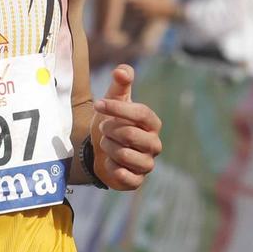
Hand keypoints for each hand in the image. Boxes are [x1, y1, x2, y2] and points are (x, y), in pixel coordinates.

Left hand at [91, 64, 162, 190]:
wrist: (99, 153)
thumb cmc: (111, 124)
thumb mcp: (114, 101)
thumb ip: (120, 84)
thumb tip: (122, 70)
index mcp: (152, 123)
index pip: (140, 113)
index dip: (118, 108)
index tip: (98, 104)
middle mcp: (154, 144)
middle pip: (129, 134)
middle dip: (109, 130)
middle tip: (103, 129)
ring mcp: (147, 164)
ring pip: (124, 154)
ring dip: (107, 147)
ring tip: (106, 145)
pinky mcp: (137, 181)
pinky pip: (124, 175)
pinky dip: (110, 167)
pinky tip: (109, 162)